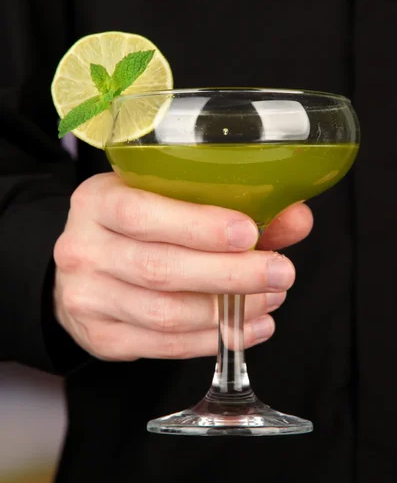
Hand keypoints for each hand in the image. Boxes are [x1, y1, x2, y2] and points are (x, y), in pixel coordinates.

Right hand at [53, 173, 312, 360]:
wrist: (87, 265)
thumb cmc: (137, 225)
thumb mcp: (168, 197)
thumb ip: (232, 202)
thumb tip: (295, 218)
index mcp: (97, 202)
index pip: (142, 214)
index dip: (198, 226)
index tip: (249, 233)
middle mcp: (82, 249)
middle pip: (160, 269)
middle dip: (229, 275)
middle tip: (280, 272)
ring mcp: (87, 298)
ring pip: (165, 313)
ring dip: (227, 312)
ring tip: (268, 300)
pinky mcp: (101, 337)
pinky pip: (163, 345)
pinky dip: (211, 339)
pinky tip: (245, 328)